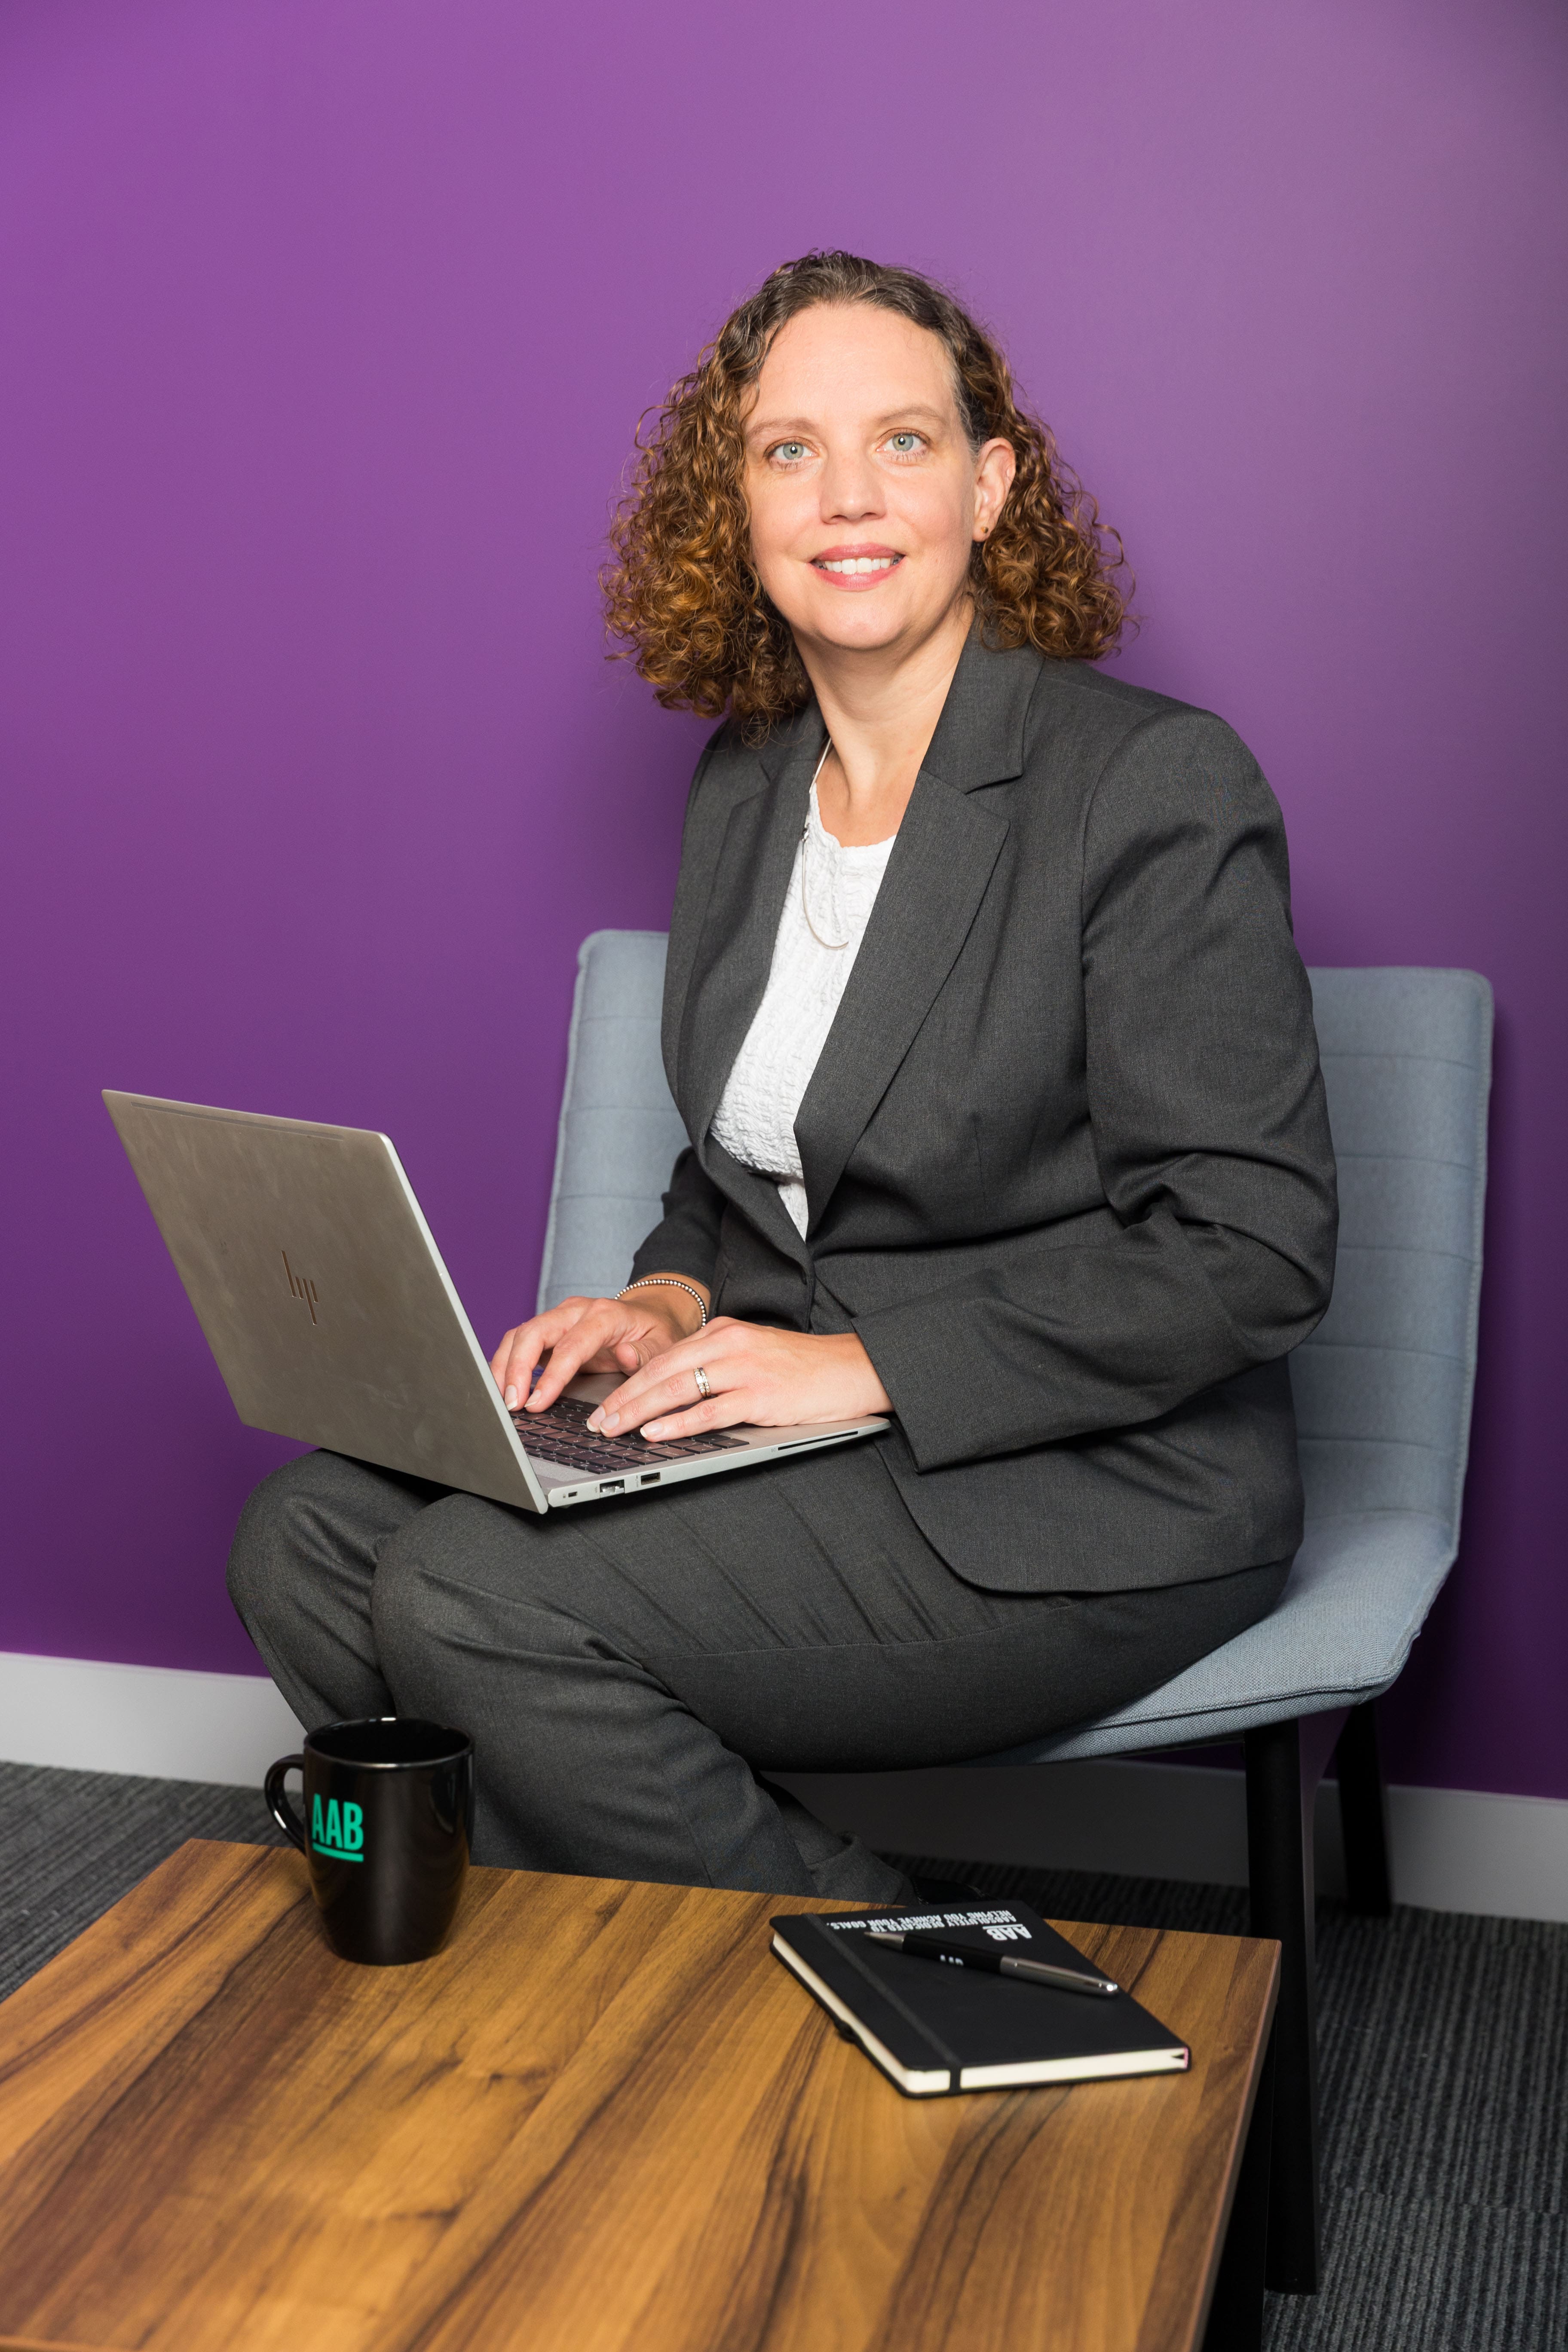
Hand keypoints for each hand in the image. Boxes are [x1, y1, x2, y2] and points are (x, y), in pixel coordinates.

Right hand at [490, 1281, 705, 1414]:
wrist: (650, 1314)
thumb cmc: (654, 1332)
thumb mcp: (662, 1345)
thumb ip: (645, 1354)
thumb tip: (625, 1356)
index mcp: (604, 1315)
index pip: (570, 1346)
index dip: (551, 1376)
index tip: (537, 1403)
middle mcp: (576, 1311)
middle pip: (534, 1333)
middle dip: (516, 1369)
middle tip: (512, 1404)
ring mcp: (559, 1318)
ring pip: (520, 1335)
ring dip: (505, 1367)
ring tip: (501, 1400)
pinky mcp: (549, 1330)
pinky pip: (520, 1343)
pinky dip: (507, 1364)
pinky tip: (503, 1388)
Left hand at [586, 1318, 891, 1441]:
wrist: (853, 1368)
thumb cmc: (804, 1368)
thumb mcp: (753, 1354)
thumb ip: (716, 1364)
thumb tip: (674, 1392)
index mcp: (724, 1331)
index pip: (664, 1356)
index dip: (629, 1381)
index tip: (604, 1403)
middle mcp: (729, 1343)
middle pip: (662, 1370)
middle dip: (623, 1397)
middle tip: (597, 1421)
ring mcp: (744, 1368)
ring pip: (678, 1387)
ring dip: (639, 1410)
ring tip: (614, 1428)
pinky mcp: (761, 1394)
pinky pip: (709, 1409)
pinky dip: (678, 1422)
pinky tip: (655, 1432)